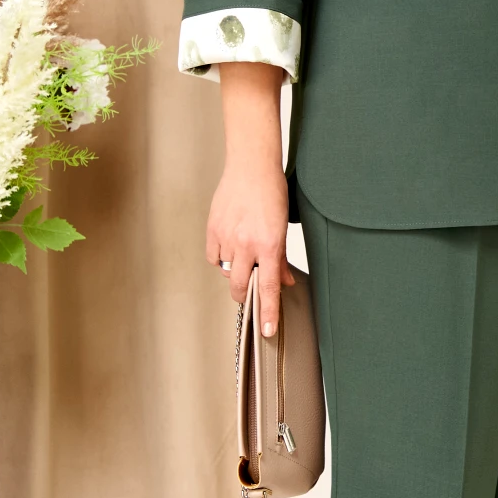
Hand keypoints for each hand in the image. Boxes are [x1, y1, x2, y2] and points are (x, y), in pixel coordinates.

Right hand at [207, 162, 296, 326]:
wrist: (251, 166)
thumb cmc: (272, 193)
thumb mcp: (283, 228)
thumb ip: (282, 258)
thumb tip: (285, 282)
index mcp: (269, 245)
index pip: (269, 287)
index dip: (268, 312)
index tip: (267, 331)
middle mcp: (247, 244)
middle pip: (242, 286)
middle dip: (246, 296)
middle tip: (251, 294)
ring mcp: (227, 237)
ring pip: (227, 272)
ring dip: (235, 272)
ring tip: (243, 254)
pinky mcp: (213, 229)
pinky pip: (214, 257)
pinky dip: (221, 259)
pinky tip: (229, 248)